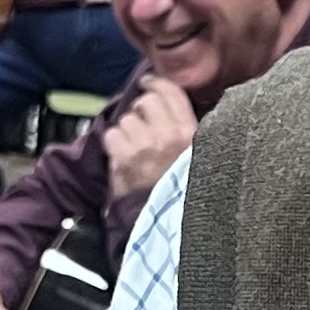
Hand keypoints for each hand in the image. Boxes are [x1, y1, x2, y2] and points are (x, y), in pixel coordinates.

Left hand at [103, 79, 198, 200]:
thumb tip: (170, 108)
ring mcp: (143, 147)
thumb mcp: (197, 160)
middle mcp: (168, 136)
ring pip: (127, 119)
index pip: (172, 94)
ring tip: (135, 146)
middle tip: (143, 124)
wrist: (165, 226)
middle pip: (146, 102)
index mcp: (191, 134)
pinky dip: (114, 144)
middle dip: (141, 110)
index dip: (157, 83)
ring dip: (128, 130)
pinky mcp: (122, 160)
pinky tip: (122, 156)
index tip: (149, 83)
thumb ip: (187, 133)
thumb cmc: (182, 194)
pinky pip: (112, 135)